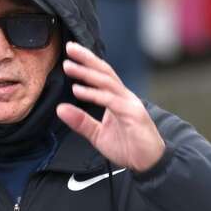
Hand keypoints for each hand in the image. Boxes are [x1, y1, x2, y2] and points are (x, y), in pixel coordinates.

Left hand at [56, 42, 164, 172]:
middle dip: (87, 58)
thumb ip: (81, 122)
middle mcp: (124, 96)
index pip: (101, 75)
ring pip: (107, 83)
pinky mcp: (133, 115)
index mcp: (116, 98)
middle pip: (104, 72)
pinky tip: (79, 91)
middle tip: (69, 47)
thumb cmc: (128, 146)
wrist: (149, 163)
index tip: (70, 52)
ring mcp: (129, 104)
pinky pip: (111, 101)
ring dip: (87, 73)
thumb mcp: (97, 135)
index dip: (87, 62)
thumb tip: (60, 109)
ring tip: (69, 66)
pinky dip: (94, 95)